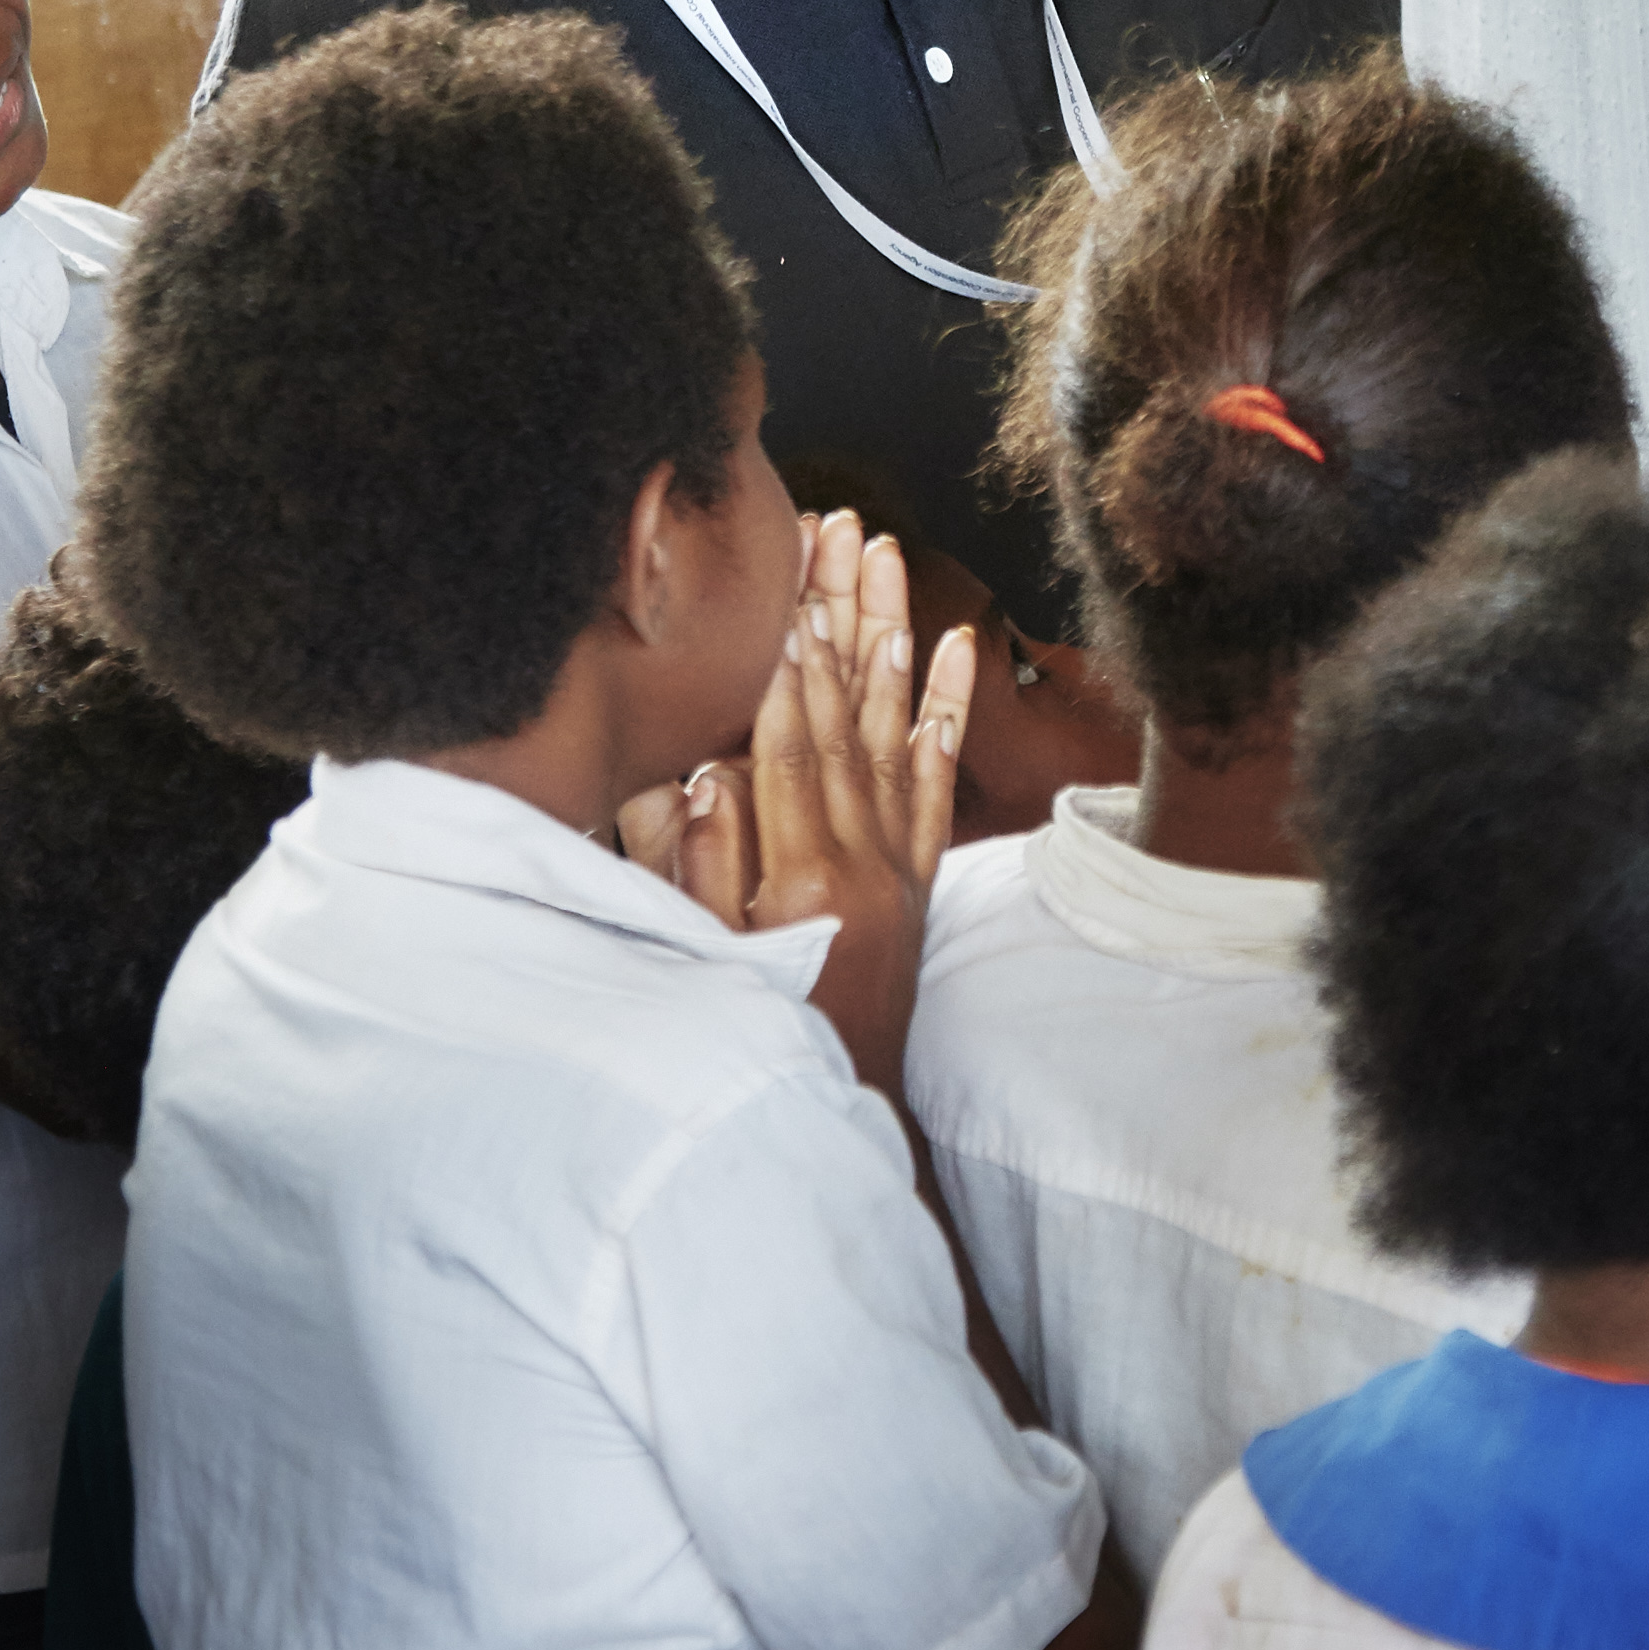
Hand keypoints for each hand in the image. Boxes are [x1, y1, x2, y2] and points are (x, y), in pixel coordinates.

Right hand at [674, 513, 976, 1092]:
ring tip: (891, 559)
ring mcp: (898, 870)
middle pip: (846, 715)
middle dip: (837, 617)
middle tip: (838, 536)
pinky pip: (936, 781)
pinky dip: (945, 711)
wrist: (847, 1113)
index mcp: (802, 883)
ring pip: (894, 730)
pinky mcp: (919, 880)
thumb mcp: (703, 969)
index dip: (782, 663)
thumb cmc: (757, 1043)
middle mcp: (862, 865)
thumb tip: (698, 774)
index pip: (789, 748)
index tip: (781, 584)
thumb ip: (696, 873)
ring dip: (889, 638)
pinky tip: (952, 649)